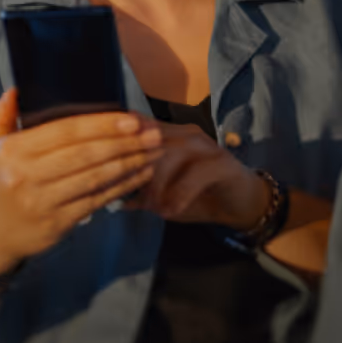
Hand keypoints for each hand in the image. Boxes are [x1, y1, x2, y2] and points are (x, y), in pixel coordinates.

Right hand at [0, 88, 165, 270]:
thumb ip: (1, 115)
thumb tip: (16, 89)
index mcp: (13, 151)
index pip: (64, 132)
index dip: (101, 124)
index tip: (130, 118)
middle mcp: (27, 175)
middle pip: (84, 154)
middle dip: (123, 142)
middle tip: (152, 132)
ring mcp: (43, 201)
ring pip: (94, 178)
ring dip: (129, 163)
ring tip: (154, 150)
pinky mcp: (59, 222)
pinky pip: (96, 200)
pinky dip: (122, 186)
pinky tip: (142, 174)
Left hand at [122, 119, 271, 229]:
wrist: (242, 204)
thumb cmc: (199, 198)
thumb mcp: (164, 197)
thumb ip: (140, 194)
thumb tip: (112, 198)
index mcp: (167, 135)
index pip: (134, 130)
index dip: (116, 149)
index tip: (99, 174)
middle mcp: (184, 133)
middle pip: (147, 139)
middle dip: (131, 168)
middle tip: (121, 194)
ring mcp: (205, 145)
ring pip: (169, 152)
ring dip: (156, 183)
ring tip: (151, 206)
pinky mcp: (222, 162)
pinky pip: (196, 174)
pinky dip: (180, 195)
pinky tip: (170, 212)